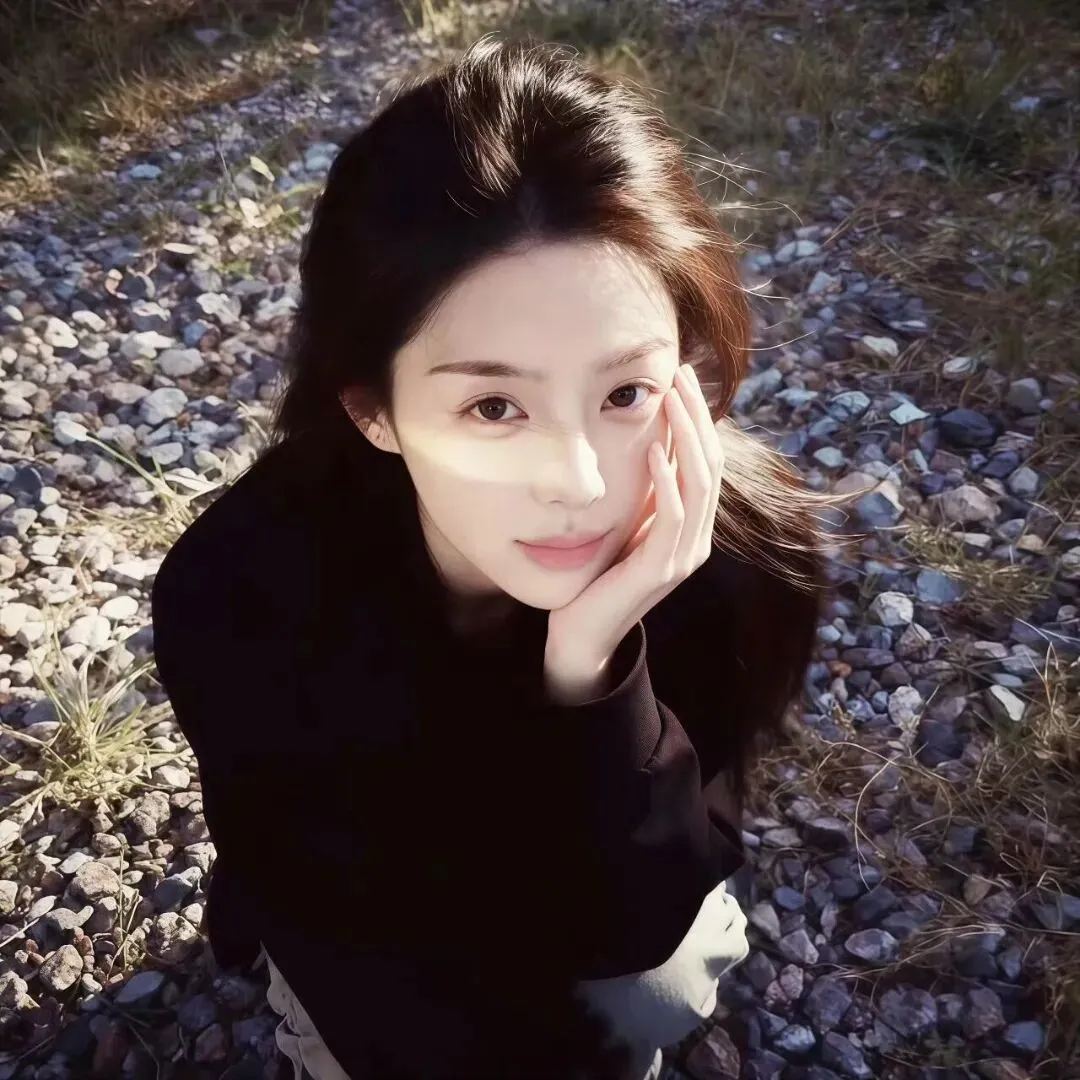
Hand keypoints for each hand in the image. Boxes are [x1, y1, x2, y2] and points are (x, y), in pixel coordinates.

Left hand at [543, 363, 724, 703]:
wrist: (581, 634)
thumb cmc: (598, 577)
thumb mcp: (627, 527)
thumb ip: (645, 496)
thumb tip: (648, 445)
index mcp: (692, 529)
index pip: (706, 462)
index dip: (698, 419)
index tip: (680, 378)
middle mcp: (696, 541)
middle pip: (710, 466)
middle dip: (697, 416)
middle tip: (681, 373)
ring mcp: (682, 557)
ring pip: (699, 486)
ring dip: (686, 438)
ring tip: (671, 399)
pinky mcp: (661, 570)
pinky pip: (673, 518)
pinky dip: (667, 482)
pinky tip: (656, 453)